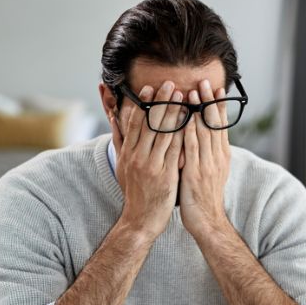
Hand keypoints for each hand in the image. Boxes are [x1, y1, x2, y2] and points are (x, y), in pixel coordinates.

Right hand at [110, 80, 184, 240]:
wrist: (141, 220)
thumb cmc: (134, 191)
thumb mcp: (122, 165)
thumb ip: (120, 141)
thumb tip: (113, 118)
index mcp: (128, 153)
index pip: (134, 123)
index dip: (143, 104)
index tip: (150, 88)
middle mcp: (137, 157)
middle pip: (150, 124)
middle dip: (161, 103)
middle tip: (171, 85)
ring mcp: (151, 166)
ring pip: (164, 134)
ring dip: (175, 113)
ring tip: (184, 97)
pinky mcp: (166, 175)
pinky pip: (176, 151)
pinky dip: (183, 134)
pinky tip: (192, 122)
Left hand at [180, 79, 231, 239]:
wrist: (207, 221)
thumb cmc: (204, 197)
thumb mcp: (210, 172)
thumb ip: (207, 154)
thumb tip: (203, 137)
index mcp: (221, 156)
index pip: (220, 126)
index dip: (218, 107)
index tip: (216, 89)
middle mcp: (216, 158)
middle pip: (214, 125)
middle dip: (209, 102)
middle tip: (205, 82)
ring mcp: (207, 165)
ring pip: (204, 133)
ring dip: (198, 111)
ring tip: (194, 92)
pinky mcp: (195, 174)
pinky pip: (192, 149)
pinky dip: (189, 132)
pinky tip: (185, 119)